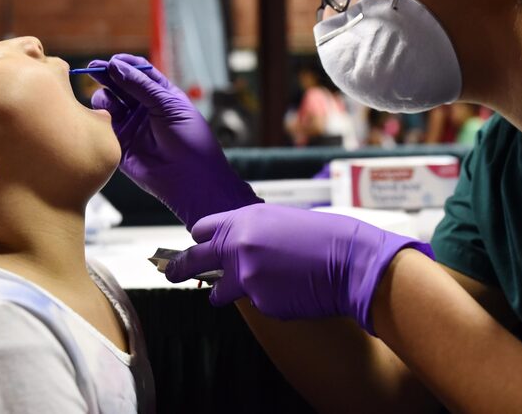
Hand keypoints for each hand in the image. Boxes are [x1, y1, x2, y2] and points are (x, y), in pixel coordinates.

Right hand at [88, 54, 261, 229]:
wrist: (191, 178)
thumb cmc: (190, 139)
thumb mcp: (169, 105)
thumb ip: (141, 86)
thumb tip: (115, 66)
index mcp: (161, 95)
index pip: (139, 72)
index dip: (125, 64)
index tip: (112, 60)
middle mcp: (144, 108)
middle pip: (120, 84)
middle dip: (106, 75)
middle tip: (93, 68)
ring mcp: (131, 125)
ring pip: (108, 103)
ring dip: (104, 97)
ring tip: (107, 100)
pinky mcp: (119, 144)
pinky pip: (103, 126)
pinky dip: (99, 118)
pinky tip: (102, 116)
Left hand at [165, 204, 433, 334]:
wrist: (351, 262)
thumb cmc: (324, 237)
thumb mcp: (281, 221)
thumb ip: (251, 232)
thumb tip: (236, 246)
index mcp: (244, 219)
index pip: (203, 228)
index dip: (199, 238)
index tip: (195, 244)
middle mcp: (238, 245)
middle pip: (193, 259)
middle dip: (179, 269)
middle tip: (171, 274)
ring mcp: (246, 275)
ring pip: (220, 290)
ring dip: (226, 292)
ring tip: (256, 285)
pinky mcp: (259, 301)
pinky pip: (254, 303)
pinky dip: (267, 299)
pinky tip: (291, 290)